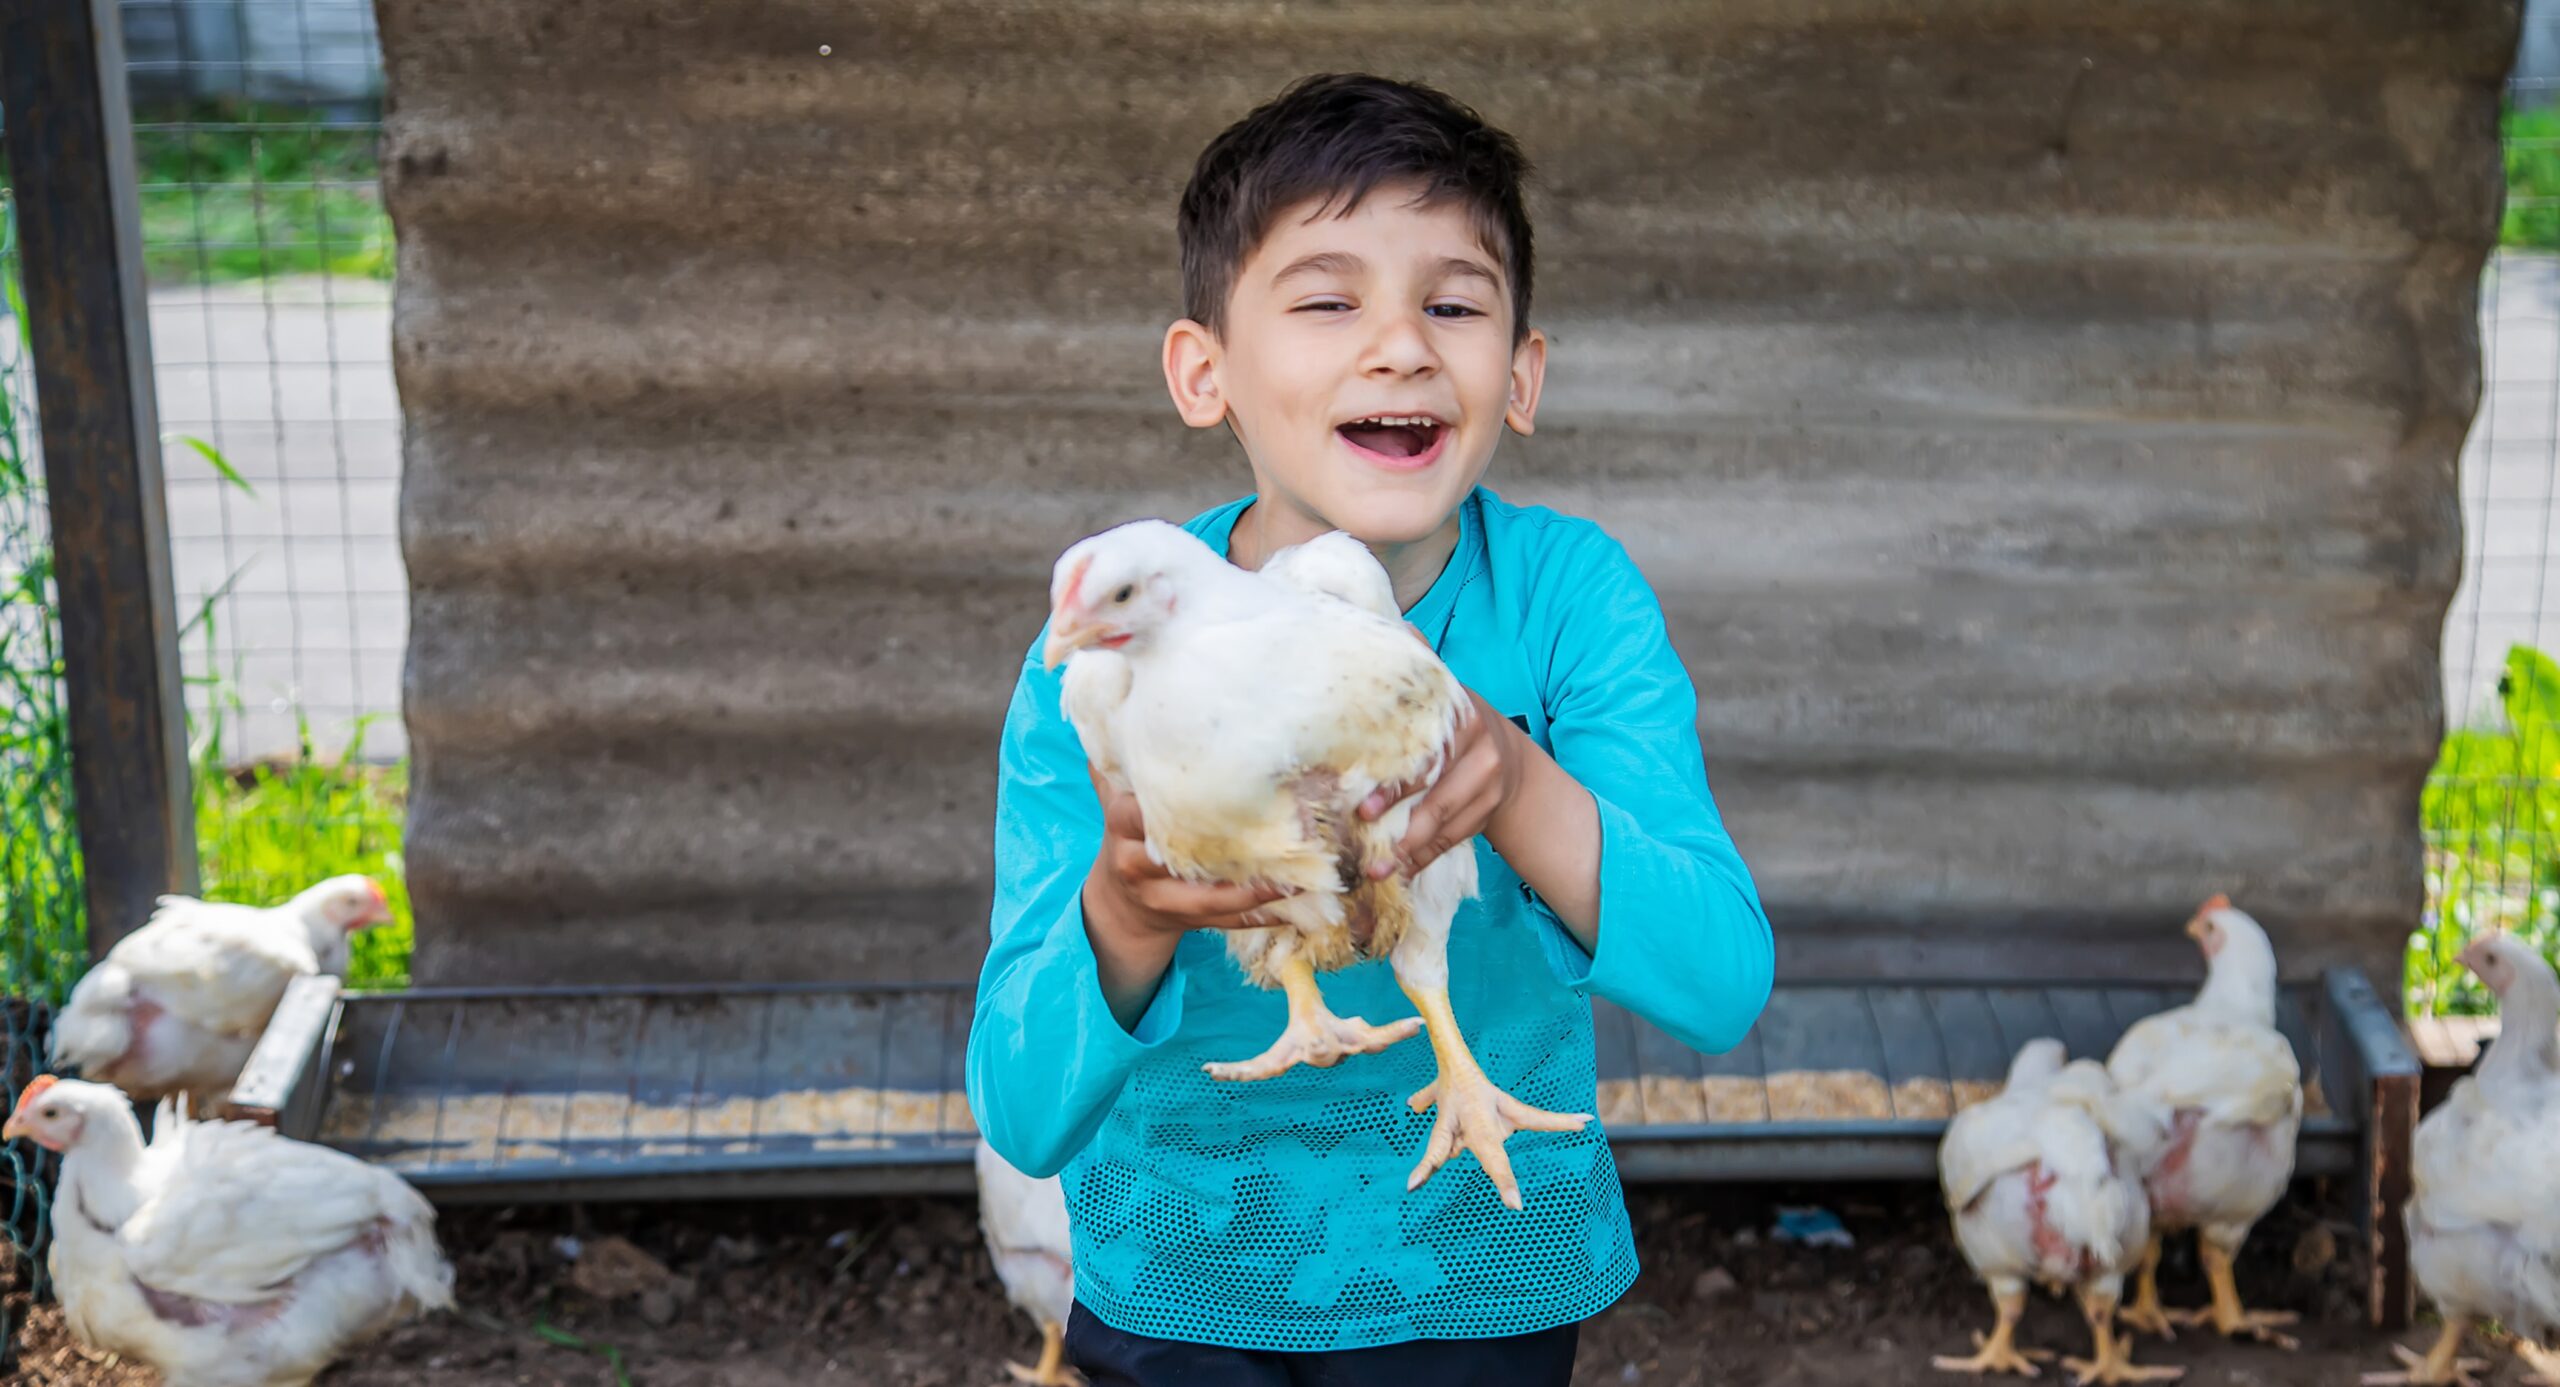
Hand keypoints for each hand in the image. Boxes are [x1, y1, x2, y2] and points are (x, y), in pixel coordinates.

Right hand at [1086, 766, 1294, 934]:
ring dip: (1256, 891)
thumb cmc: (1127, 838)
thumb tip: (1117, 713)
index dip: (1186, 803)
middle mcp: (1137, 864)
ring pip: (1211, 899)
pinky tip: (1294, 908)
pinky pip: (1225, 922)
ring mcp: (1161, 897)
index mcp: (1122, 825)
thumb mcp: (1115, 800)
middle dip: (1233, 850)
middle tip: (1285, 835)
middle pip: (1186, 858)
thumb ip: (1120, 766)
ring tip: (1298, 878)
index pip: (1148, 810)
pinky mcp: (1185, 921)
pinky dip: (1259, 916)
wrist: (1118, 906)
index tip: (1230, 789)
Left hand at [1359, 684, 1523, 879]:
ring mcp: (1489, 787)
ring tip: (1377, 870)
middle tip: (1366, 845)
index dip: (1398, 784)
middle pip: (1438, 795)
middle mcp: (1483, 753)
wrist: (1510, 757)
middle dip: (1401, 824)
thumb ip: (1423, 667)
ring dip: (1409, 851)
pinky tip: (1401, 872)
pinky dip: (1425, 858)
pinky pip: (1453, 840)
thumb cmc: (1457, 723)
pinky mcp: (1488, 814)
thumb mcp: (1447, 692)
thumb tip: (1402, 626)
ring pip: (1446, 824)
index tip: (1367, 807)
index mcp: (1465, 719)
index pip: (1429, 755)